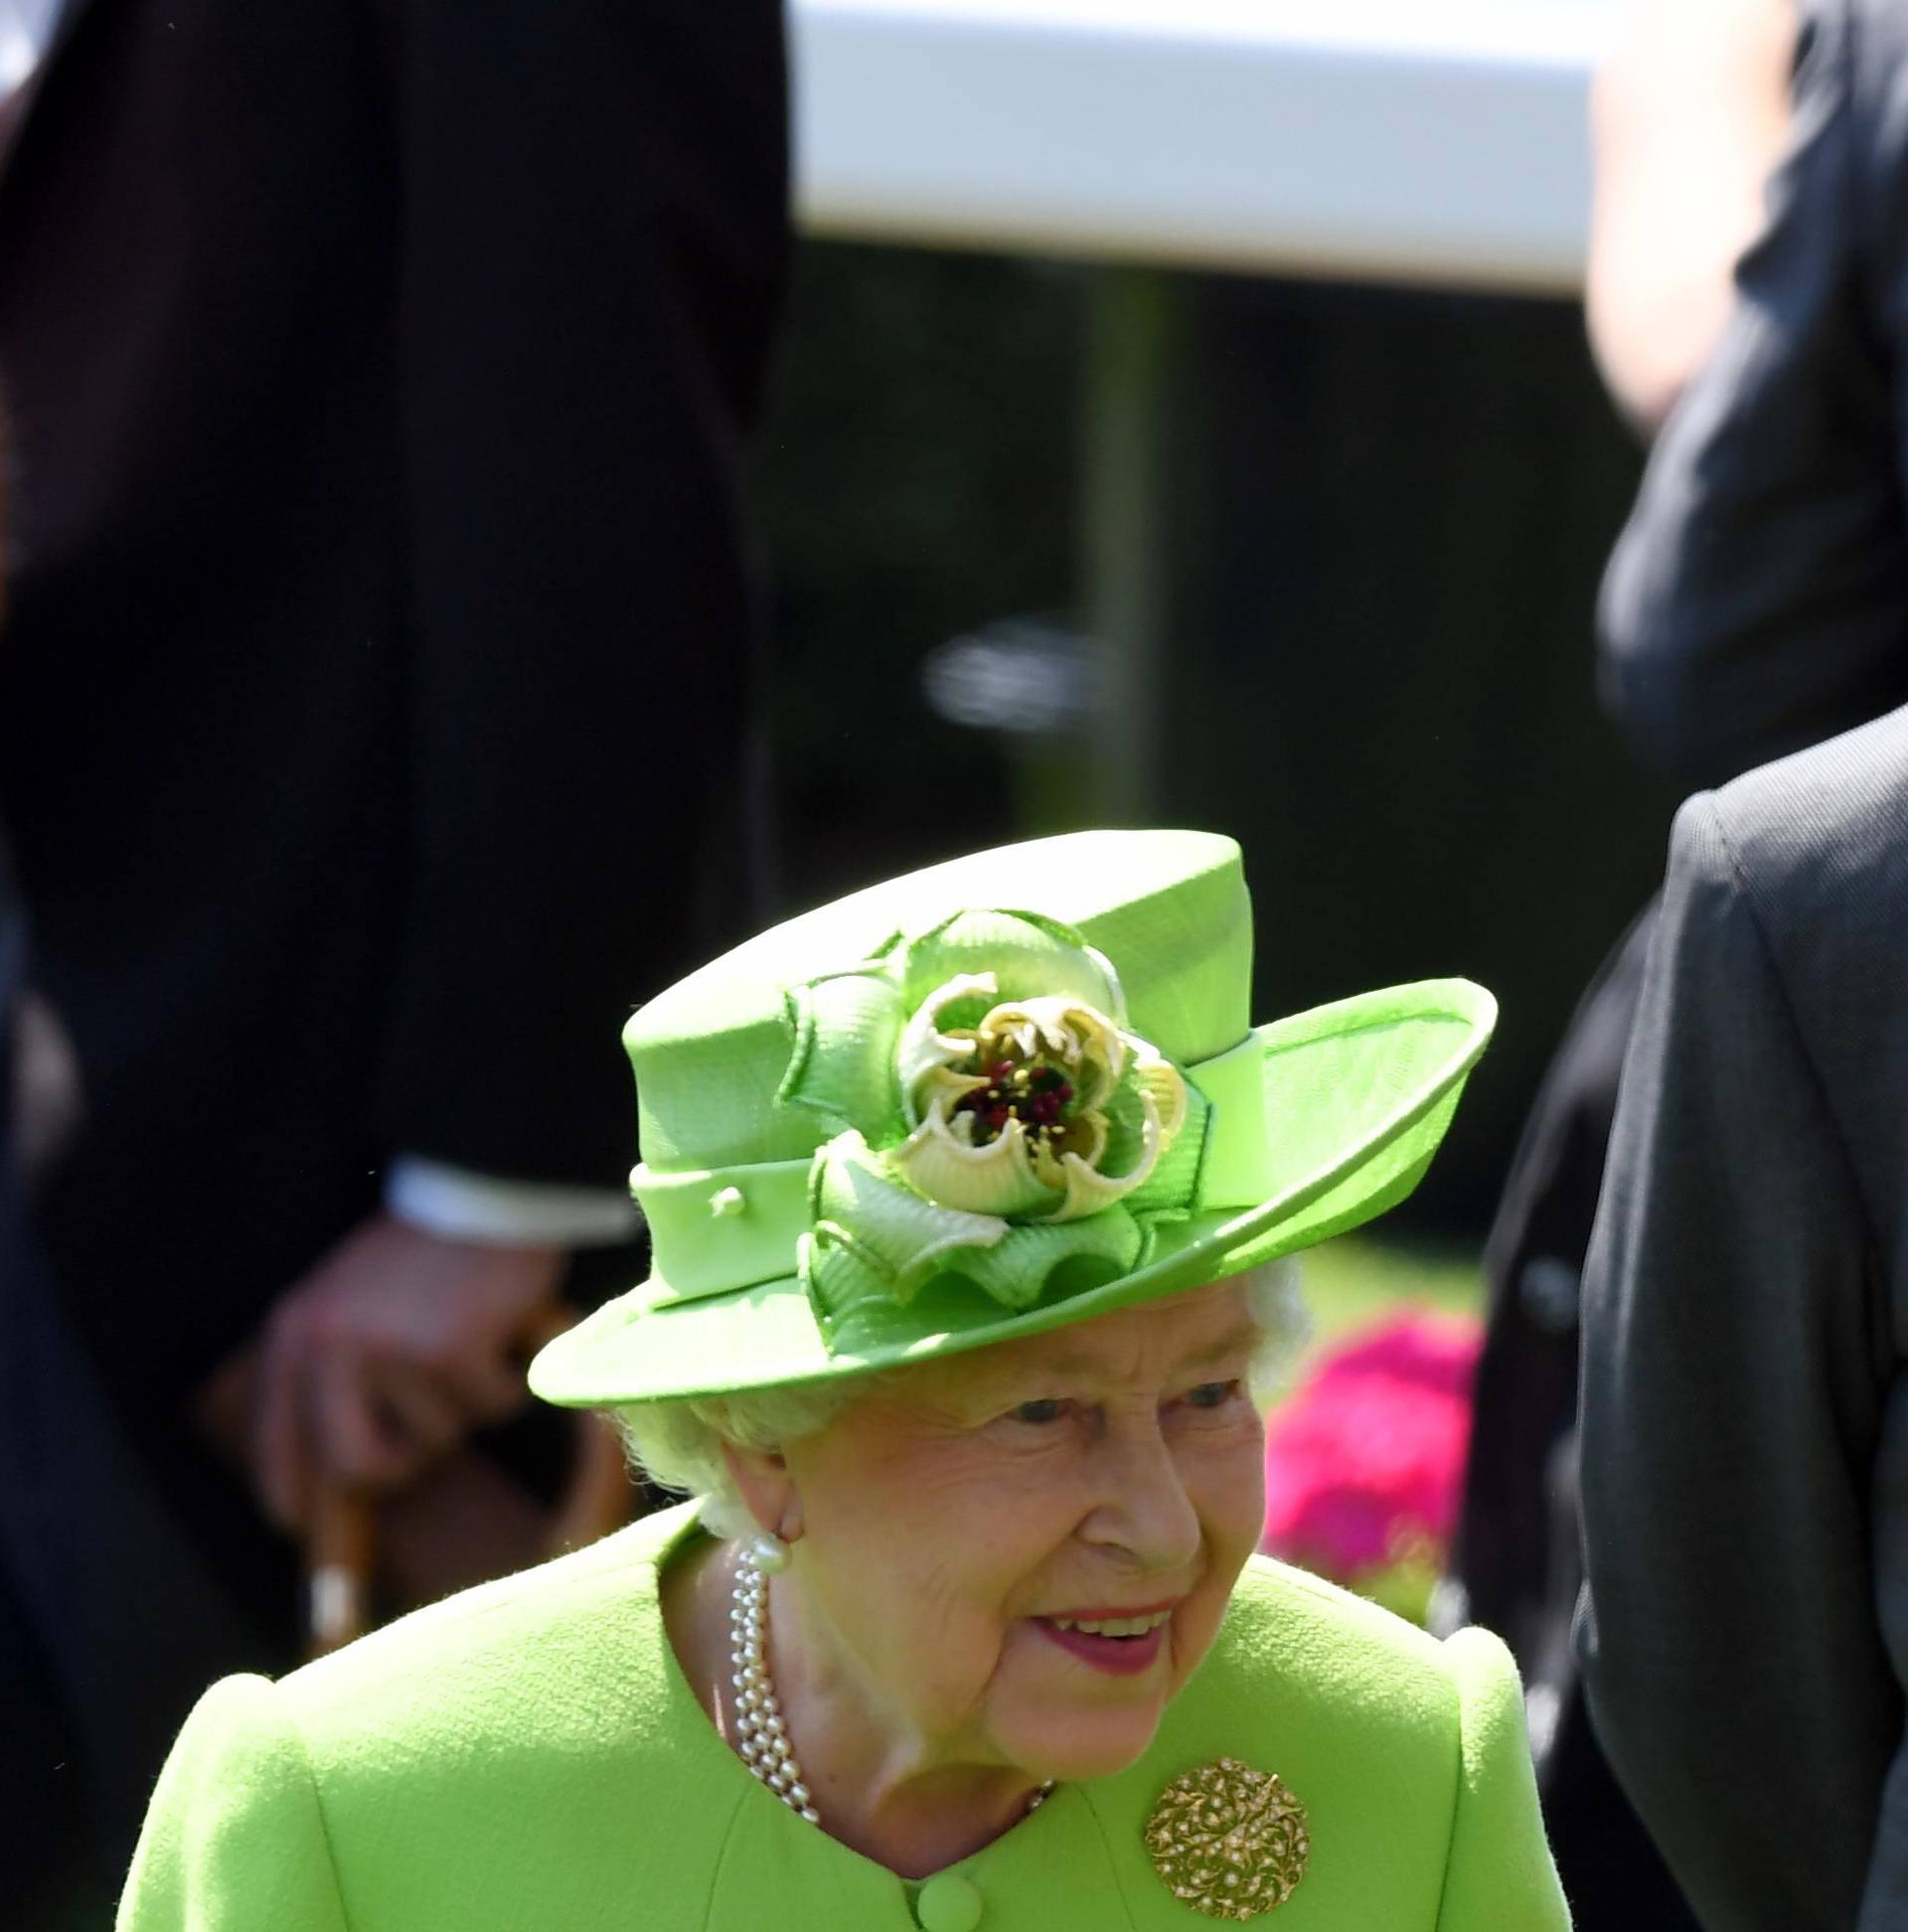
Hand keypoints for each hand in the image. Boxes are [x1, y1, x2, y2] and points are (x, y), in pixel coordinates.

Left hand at [250, 1213, 564, 1531]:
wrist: (485, 1188)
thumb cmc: (424, 1249)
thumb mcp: (351, 1298)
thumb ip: (333, 1368)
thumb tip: (339, 1468)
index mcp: (299, 1332)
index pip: (278, 1439)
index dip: (288, 1491)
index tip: (299, 1524)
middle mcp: (333, 1345)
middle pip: (359, 1466)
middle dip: (403, 1461)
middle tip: (431, 1433)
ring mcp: (391, 1350)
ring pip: (440, 1437)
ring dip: (466, 1402)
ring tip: (469, 1341)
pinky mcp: (451, 1351)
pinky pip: (490, 1407)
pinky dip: (508, 1380)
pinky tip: (503, 1332)